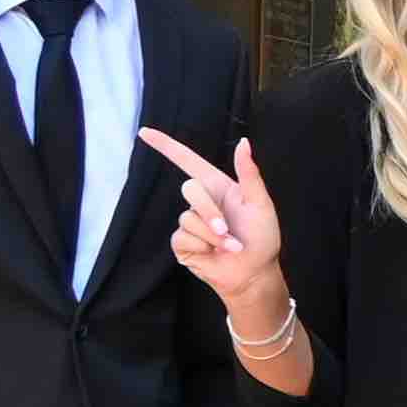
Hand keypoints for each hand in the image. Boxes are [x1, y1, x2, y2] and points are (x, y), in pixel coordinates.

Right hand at [140, 128, 288, 332]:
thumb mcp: (260, 203)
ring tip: (229, 246)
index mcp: (220, 187)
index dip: (167, 146)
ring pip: (188, 217)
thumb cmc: (262, 238)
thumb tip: (243, 142)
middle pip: (189, 189)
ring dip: (212, 234)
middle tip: (228, 230)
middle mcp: (203, 202)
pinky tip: (214, 254)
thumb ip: (249, 173)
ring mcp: (191, 223)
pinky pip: (183, 236)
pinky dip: (202, 246)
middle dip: (210, 210)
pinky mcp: (183, 244)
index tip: (144, 132)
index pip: (188, 161)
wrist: (254, 274)